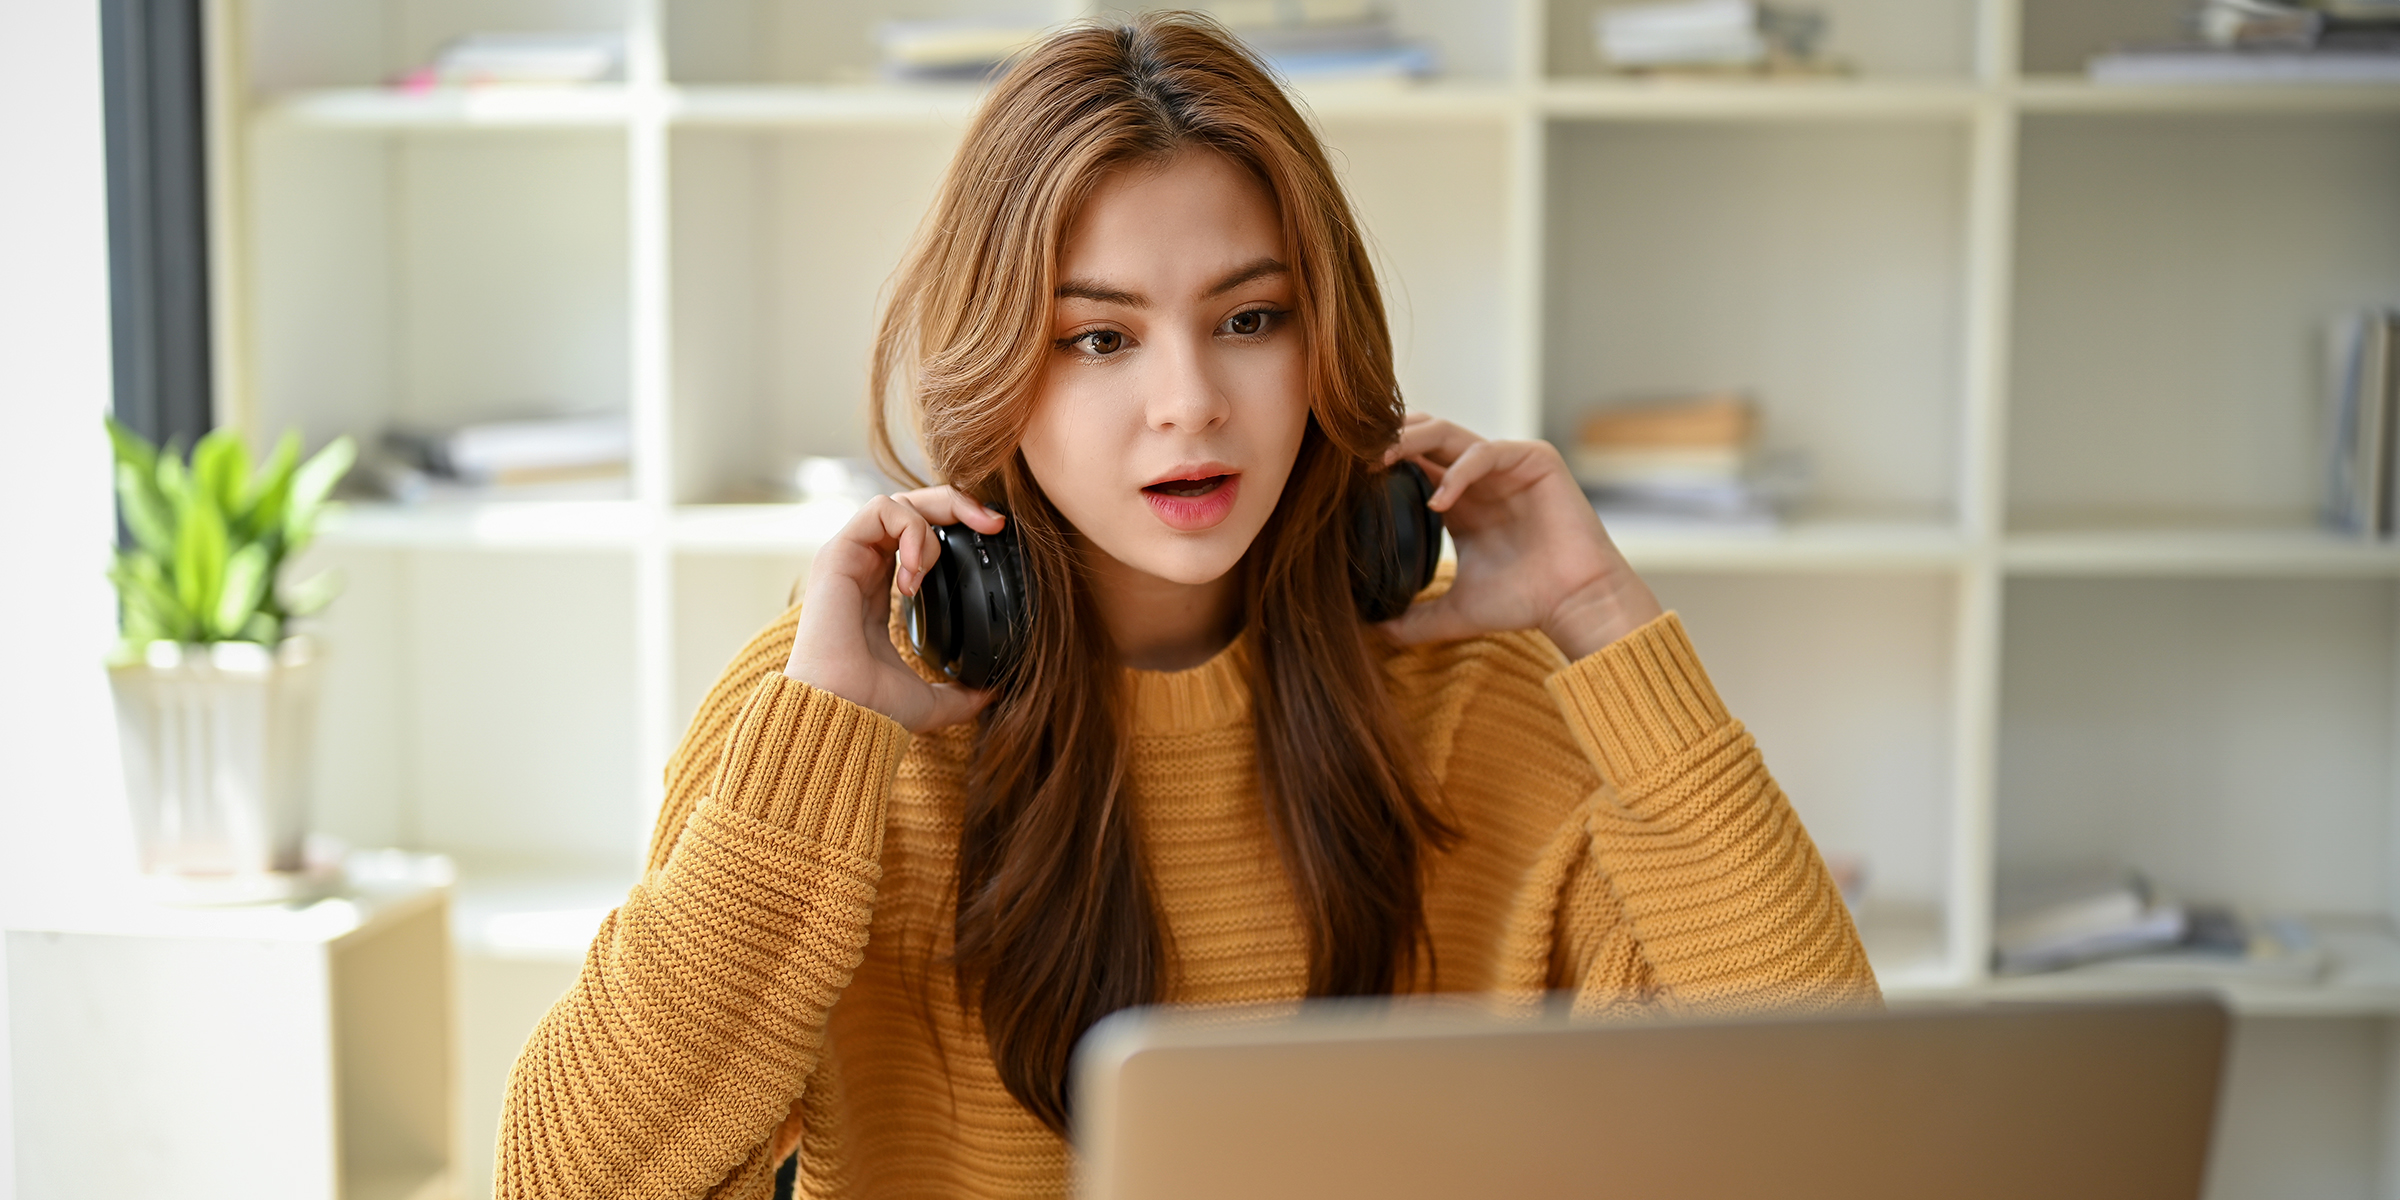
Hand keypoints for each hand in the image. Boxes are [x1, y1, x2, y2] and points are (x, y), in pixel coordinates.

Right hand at [785, 486, 1002, 731]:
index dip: (957, 525)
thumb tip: (994, 694)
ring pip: (898, 502)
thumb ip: (962, 692)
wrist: (842, 711)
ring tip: (931, 568)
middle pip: (913, 506)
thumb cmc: (872, 706)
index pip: (920, 534)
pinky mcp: (838, 553)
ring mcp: (850, 556)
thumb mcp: (931, 698)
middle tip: (991, 523)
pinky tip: (914, 572)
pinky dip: (909, 530)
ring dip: (931, 522)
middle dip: (956, 504)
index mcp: (882, 588)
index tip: (993, 534)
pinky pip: (880, 510)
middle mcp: (865, 565)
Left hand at [1380, 412, 1662, 660]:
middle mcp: (1478, 475)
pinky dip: (1458, 471)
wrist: (1574, 604)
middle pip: (1422, 435)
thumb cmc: (1524, 603)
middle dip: (1386, 439)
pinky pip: (1486, 452)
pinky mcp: (1534, 459)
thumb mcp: (1456, 610)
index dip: (1376, 461)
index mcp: (1457, 497)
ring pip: (1447, 432)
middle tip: (1352, 459)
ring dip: (1410, 440)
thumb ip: (1416, 619)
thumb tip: (1374, 633)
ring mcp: (1506, 463)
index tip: (1340, 477)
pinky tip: (1438, 500)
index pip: (1409, 460)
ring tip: (1380, 461)